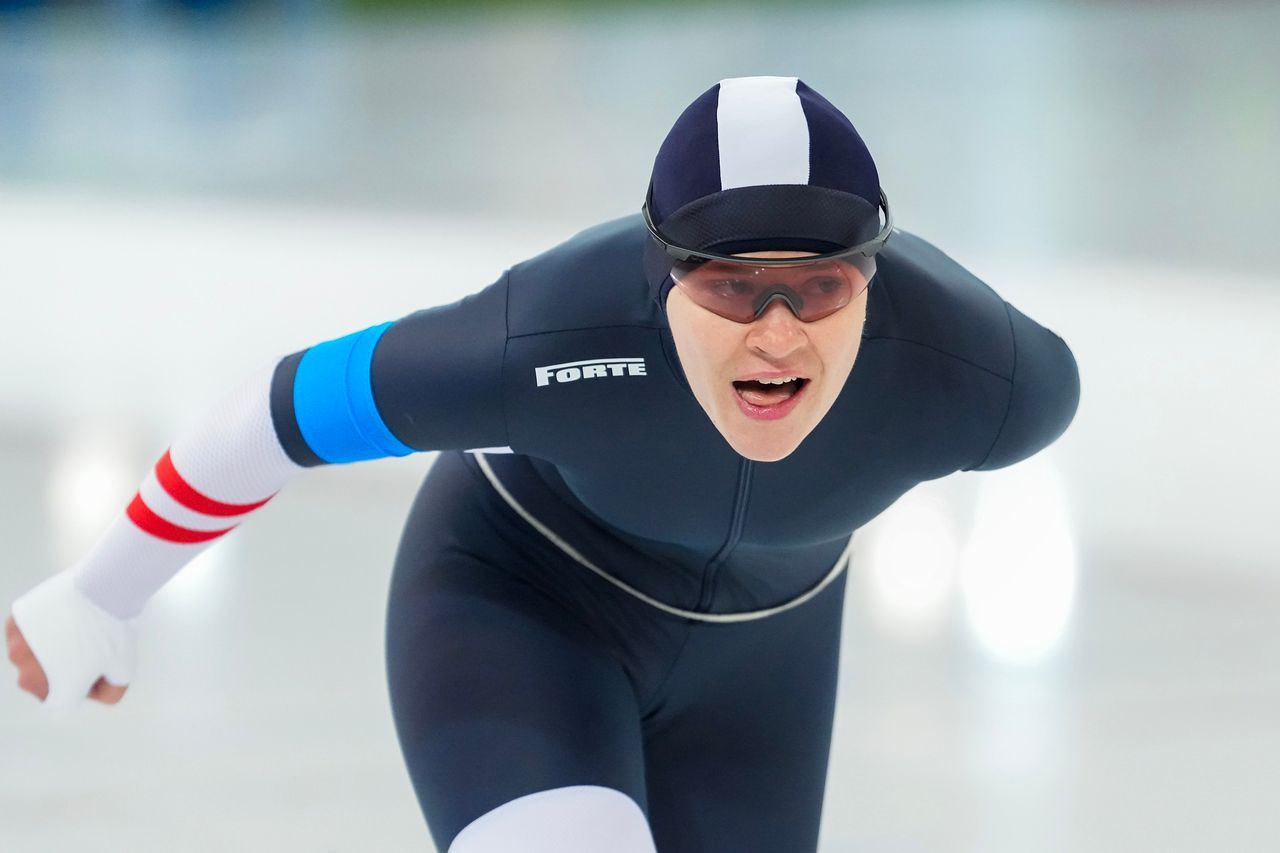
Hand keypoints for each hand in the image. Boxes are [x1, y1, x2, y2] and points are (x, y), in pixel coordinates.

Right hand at [6, 613, 127, 704]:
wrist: (103, 587)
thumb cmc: (115, 630)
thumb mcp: (124, 670)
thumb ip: (110, 693)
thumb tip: (94, 693)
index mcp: (53, 691)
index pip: (61, 703)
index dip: (82, 689)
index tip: (96, 668)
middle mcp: (27, 674)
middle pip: (44, 681)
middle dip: (64, 670)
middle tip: (89, 646)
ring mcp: (17, 647)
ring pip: (33, 657)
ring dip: (50, 649)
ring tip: (77, 629)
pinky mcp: (14, 623)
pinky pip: (26, 634)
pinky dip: (41, 629)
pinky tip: (62, 617)